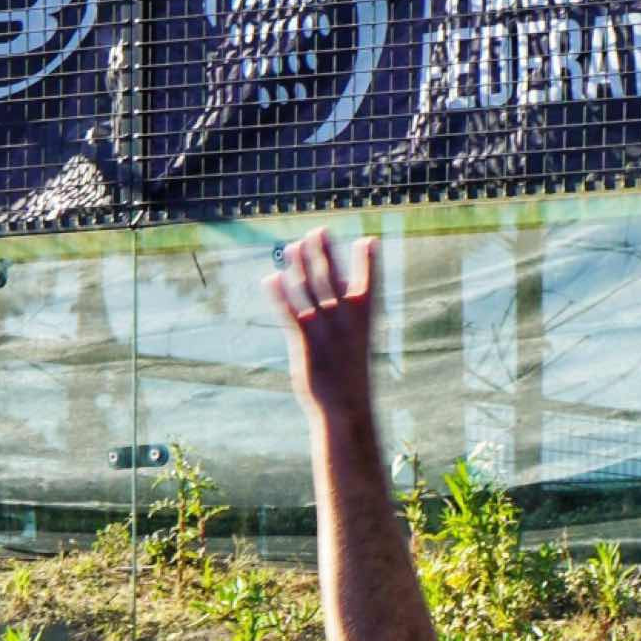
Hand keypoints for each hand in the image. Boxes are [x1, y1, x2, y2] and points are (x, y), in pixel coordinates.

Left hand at [266, 227, 377, 420]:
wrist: (345, 410)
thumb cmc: (352, 378)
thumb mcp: (358, 345)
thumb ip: (351, 317)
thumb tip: (344, 292)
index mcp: (364, 319)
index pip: (369, 281)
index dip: (368, 260)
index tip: (368, 242)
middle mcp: (345, 318)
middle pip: (331, 275)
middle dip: (324, 251)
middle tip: (317, 231)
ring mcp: (324, 328)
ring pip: (308, 288)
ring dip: (298, 265)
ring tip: (292, 247)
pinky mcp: (304, 340)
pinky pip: (288, 311)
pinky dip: (278, 293)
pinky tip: (271, 278)